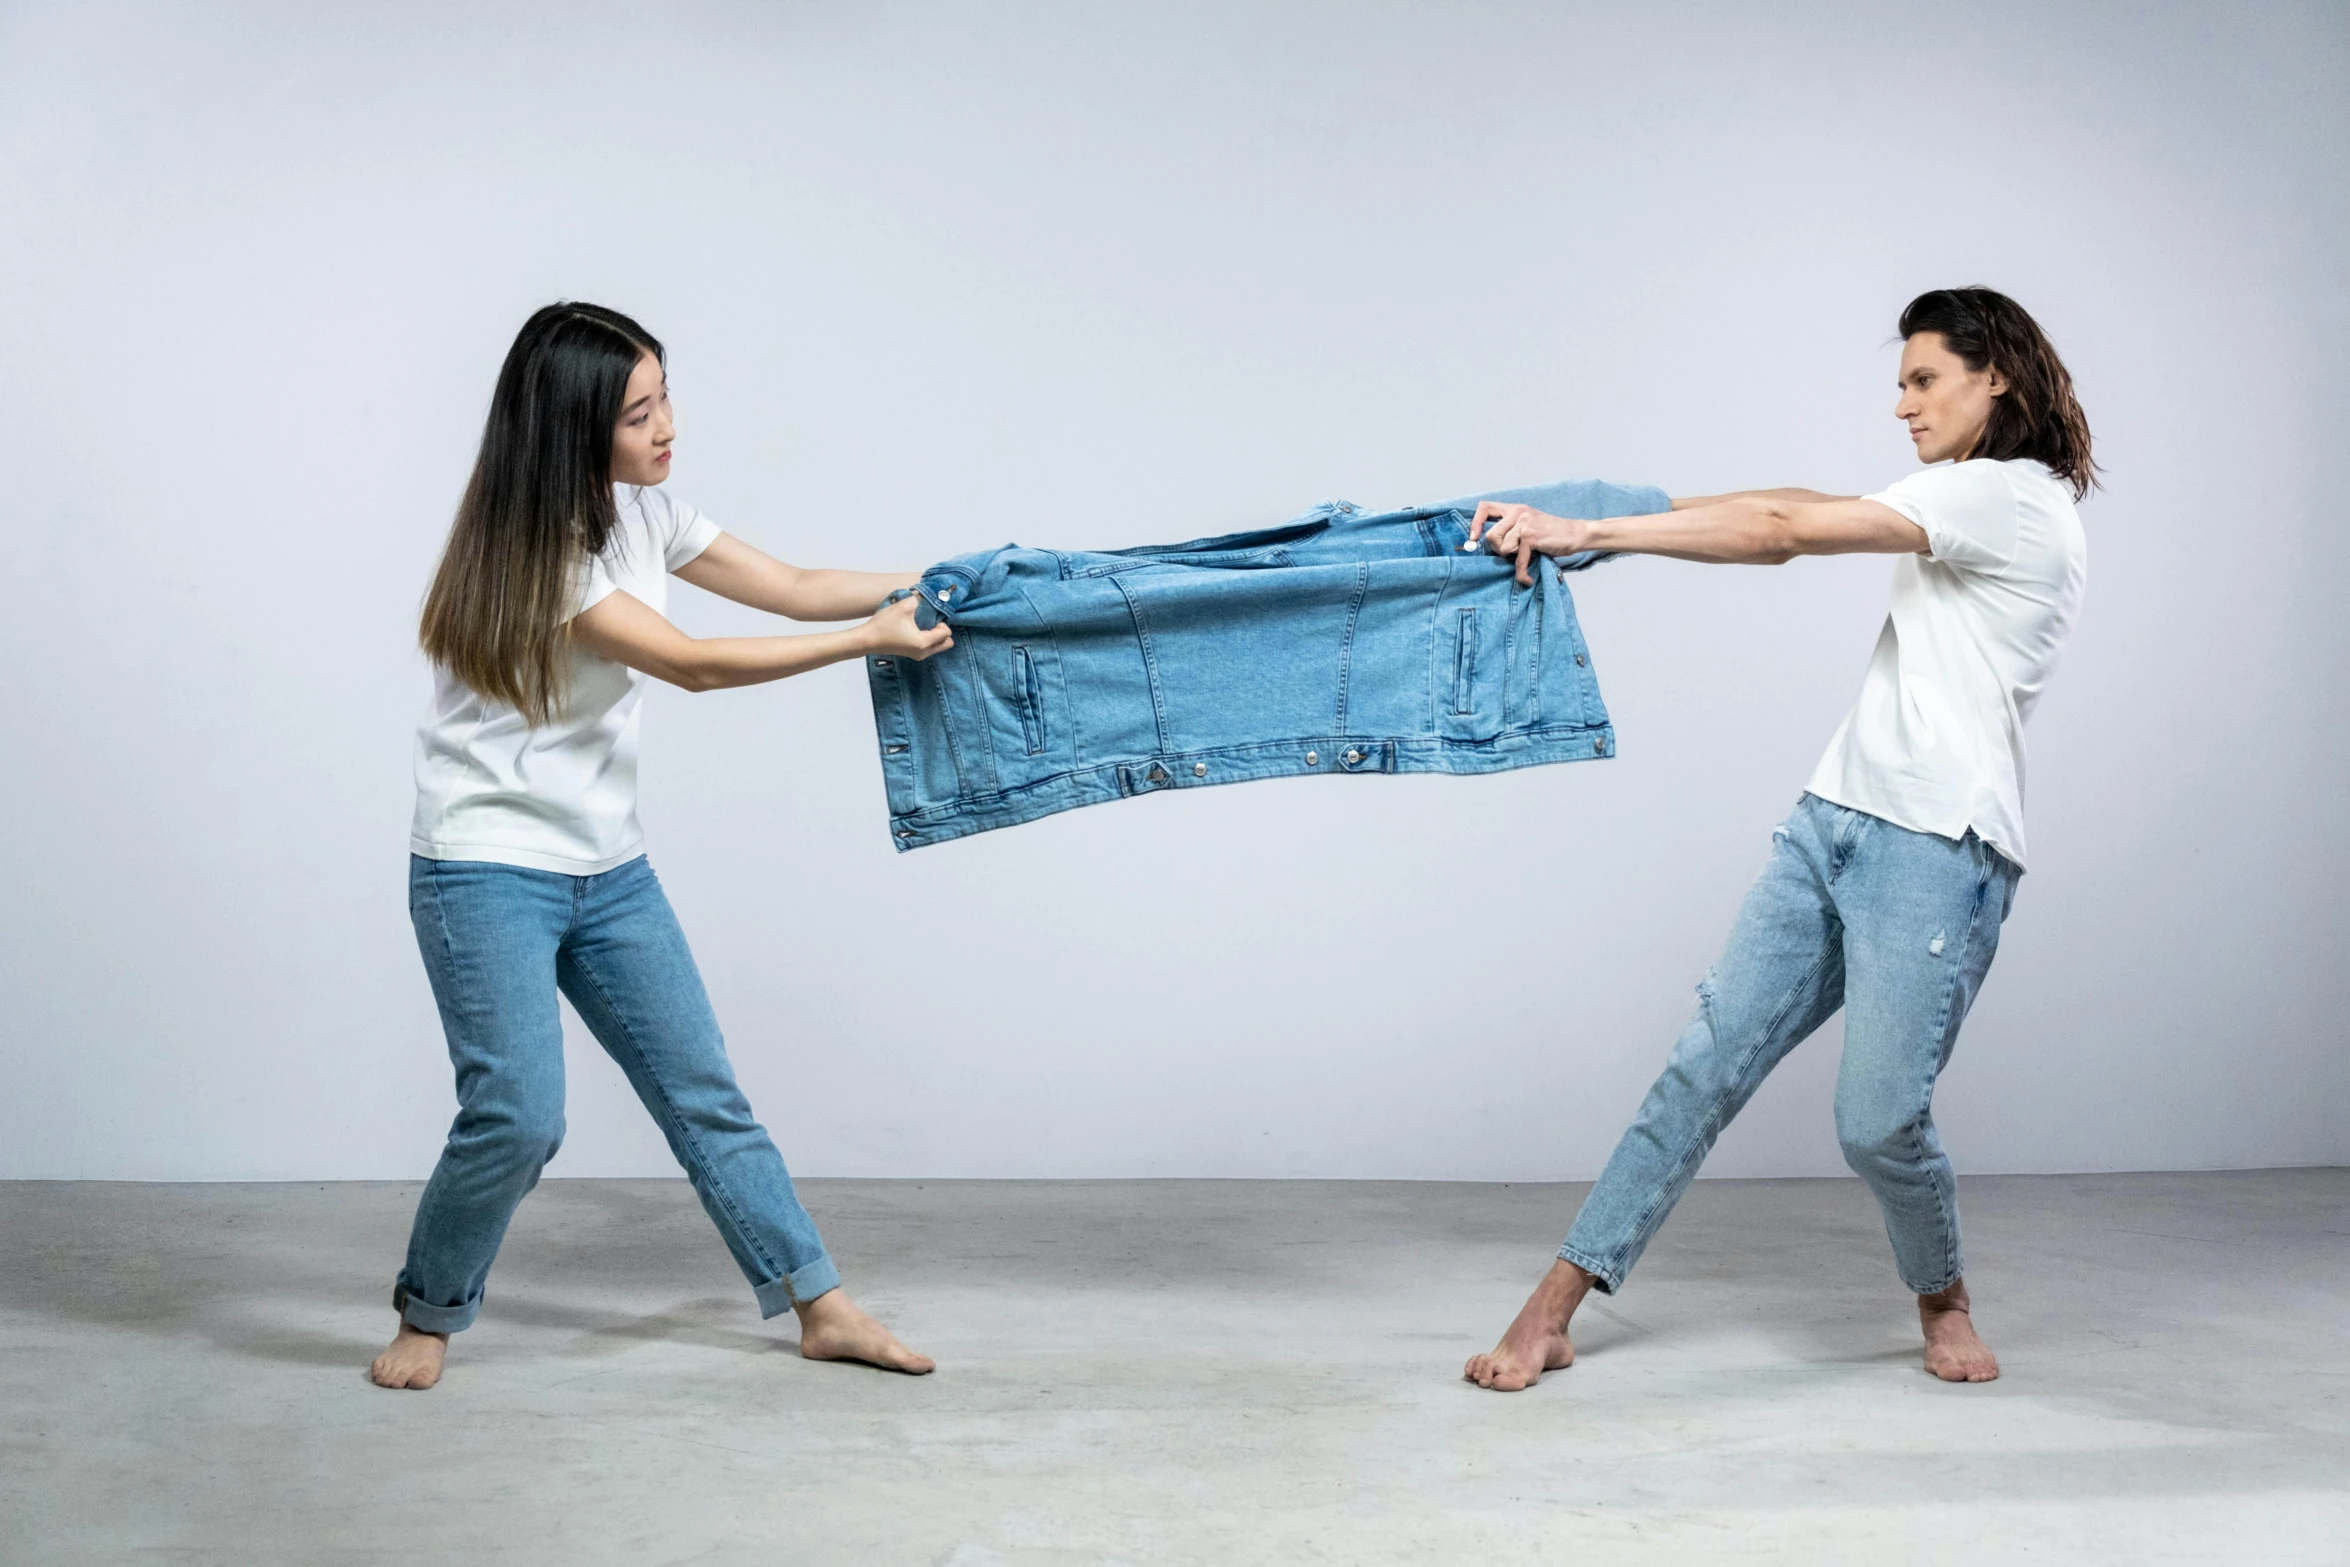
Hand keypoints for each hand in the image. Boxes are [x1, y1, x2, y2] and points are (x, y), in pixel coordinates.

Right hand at [861, 595, 954, 660]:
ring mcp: (917, 656)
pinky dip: (928, 639)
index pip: (946, 633)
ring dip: (935, 635)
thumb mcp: (903, 607)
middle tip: (931, 621)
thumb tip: (928, 596)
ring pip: (938, 646)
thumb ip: (919, 600)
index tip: (929, 615)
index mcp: (924, 642)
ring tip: (923, 624)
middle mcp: (924, 652)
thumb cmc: (884, 624)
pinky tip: (916, 629)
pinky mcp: (911, 655)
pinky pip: (929, 648)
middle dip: (942, 631)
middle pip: (946, 643)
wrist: (867, 639)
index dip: (941, 621)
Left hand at [1469, 502, 1592, 585]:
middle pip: (1490, 535)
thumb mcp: (1527, 523)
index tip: (1473, 538)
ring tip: (1523, 557)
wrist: (1574, 534)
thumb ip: (1509, 528)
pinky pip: (1518, 560)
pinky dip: (1521, 573)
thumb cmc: (1550, 533)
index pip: (1484, 507)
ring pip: (1502, 548)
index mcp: (1514, 508)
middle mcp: (1517, 512)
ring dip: (1511, 558)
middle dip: (1497, 550)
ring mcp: (1524, 524)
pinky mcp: (1531, 537)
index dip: (1475, 523)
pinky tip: (1526, 579)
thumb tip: (1484, 543)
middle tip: (1511, 553)